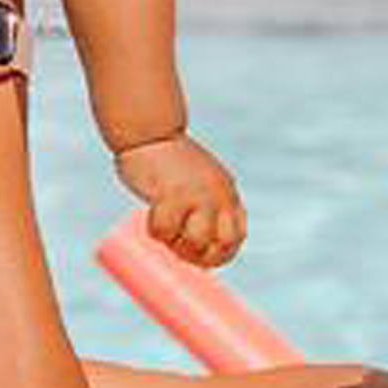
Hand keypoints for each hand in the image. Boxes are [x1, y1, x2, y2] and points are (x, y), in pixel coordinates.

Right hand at [115, 133, 246, 265]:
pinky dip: (154, 229)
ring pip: (197, 241)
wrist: (150, 131)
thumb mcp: (200, 183)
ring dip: (175, 244)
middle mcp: (219, 195)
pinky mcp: (173, 194)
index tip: (198, 256)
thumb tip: (197, 249)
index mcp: (227, 193)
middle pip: (222, 244)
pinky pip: (164, 230)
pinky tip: (150, 211)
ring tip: (164, 227)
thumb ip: (207, 208)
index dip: (219, 254)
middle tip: (177, 245)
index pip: (236, 237)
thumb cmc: (169, 162)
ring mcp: (198, 194)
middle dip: (199, 255)